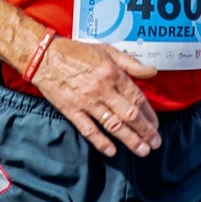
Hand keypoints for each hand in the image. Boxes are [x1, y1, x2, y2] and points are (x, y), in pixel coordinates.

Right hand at [29, 38, 161, 157]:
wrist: (44, 56)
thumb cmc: (77, 52)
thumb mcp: (107, 50)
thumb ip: (130, 63)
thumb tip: (151, 71)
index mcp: (112, 73)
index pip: (137, 97)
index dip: (149, 114)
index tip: (156, 125)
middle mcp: (102, 89)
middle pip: (129, 114)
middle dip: (145, 131)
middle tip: (155, 144)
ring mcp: (86, 101)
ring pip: (113, 125)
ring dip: (130, 140)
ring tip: (142, 151)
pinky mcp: (71, 110)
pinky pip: (89, 130)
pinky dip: (101, 142)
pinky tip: (112, 151)